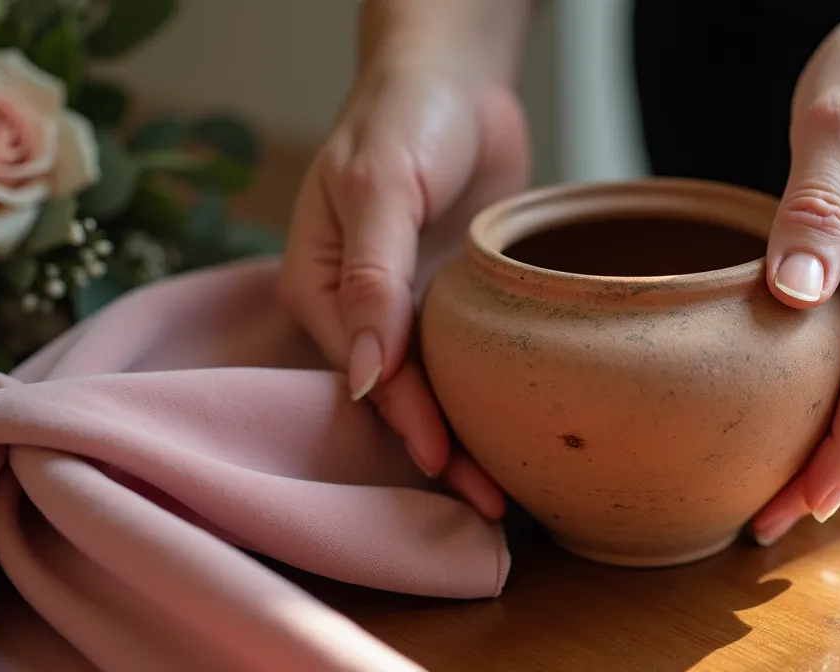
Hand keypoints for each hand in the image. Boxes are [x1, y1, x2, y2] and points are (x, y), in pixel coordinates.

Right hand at [277, 44, 528, 519]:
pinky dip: (489, 397)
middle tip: (493, 506)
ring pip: (436, 387)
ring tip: (511, 492)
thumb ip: (373, 277)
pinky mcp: (454, 300)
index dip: (405, 416)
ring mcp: (411, 306)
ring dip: (469, 436)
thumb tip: (366, 374)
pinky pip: (467, 359)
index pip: (364, 368)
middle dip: (441, 450)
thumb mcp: (380, 187)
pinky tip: (520, 432)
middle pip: (398, 393)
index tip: (443, 460)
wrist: (456, 77)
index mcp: (318, 286)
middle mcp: (359, 308)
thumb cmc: (402, 117)